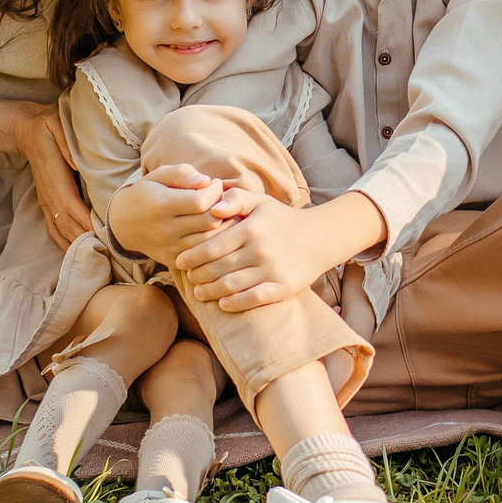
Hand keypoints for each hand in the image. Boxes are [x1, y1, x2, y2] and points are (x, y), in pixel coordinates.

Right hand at [16, 106, 91, 248]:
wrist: (26, 130)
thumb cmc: (48, 126)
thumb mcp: (57, 125)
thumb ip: (66, 144)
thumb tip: (79, 164)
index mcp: (54, 176)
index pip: (70, 205)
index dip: (84, 221)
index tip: (101, 234)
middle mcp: (49, 193)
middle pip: (66, 224)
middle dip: (85, 240)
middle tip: (108, 253)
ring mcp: (46, 200)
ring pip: (59, 230)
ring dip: (76, 246)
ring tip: (96, 259)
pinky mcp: (46, 203)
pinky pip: (54, 228)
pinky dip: (64, 243)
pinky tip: (76, 253)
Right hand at [107, 163, 226, 263]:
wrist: (124, 224)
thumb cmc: (147, 193)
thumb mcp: (158, 175)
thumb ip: (182, 173)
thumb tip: (206, 181)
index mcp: (161, 205)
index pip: (200, 201)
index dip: (214, 191)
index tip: (214, 183)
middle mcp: (165, 230)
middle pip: (209, 221)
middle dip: (222, 207)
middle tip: (220, 198)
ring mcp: (170, 248)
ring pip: (210, 240)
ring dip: (222, 225)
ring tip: (220, 211)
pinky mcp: (173, 260)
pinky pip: (202, 254)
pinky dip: (213, 241)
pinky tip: (212, 228)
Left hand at [172, 190, 385, 314]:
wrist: (321, 237)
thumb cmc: (283, 219)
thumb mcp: (260, 201)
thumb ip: (235, 199)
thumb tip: (212, 209)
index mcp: (251, 229)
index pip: (212, 246)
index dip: (192, 256)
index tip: (180, 261)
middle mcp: (260, 250)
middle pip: (218, 268)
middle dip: (198, 275)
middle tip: (189, 277)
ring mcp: (271, 271)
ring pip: (231, 286)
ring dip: (210, 291)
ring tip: (200, 292)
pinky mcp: (282, 287)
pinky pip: (252, 299)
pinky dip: (234, 303)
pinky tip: (223, 303)